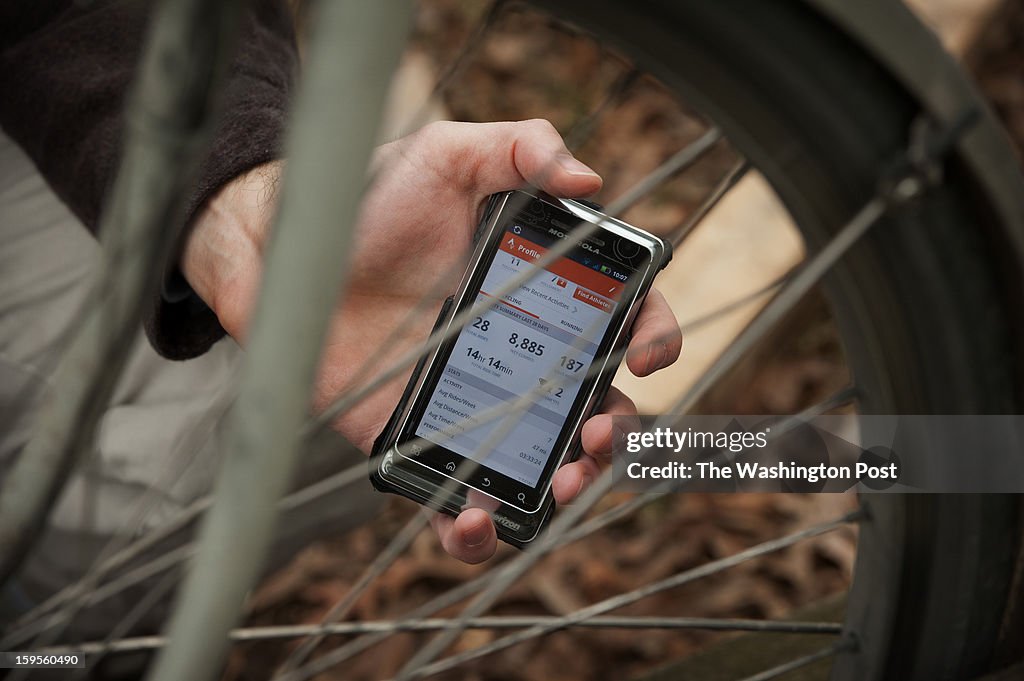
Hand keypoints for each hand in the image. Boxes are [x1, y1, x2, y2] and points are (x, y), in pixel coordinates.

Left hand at [182, 119, 681, 562]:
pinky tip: (472, 520)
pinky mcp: (426, 442)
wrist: (288, 254)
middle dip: (617, 430)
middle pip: (598, 405)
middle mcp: (525, 354)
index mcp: (547, 291)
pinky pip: (462, 500)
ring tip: (561, 481)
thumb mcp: (446, 157)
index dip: (652, 337)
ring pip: (545, 462)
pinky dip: (477, 531)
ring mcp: (480, 405)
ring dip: (571, 485)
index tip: (641, 354)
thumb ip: (514, 148)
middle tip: (597, 433)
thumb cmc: (371, 200)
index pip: (625, 319)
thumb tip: (585, 176)